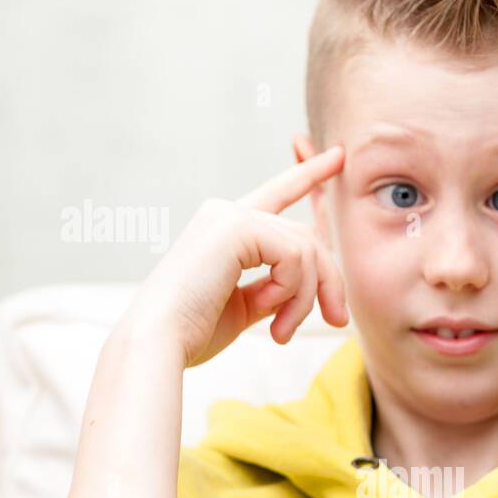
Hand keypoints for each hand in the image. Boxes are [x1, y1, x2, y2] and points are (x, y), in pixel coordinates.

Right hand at [126, 144, 348, 367]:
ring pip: (305, 248)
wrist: (160, 341)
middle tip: (338, 320)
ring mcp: (230, 216)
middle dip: (328, 280)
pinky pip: (295, 255)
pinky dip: (292, 290)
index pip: (276, 194)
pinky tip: (269, 310)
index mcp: (222, 228)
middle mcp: (225, 212)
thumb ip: (274, 287)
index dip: (307, 173)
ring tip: (282, 331)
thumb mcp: (244, 305)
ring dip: (305, 296)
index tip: (338, 156)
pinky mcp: (237, 226)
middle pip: (305, 236)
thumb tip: (309, 286)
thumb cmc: (192, 330)